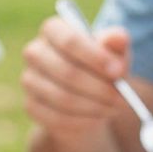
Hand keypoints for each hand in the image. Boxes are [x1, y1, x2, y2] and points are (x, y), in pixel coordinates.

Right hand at [20, 17, 133, 137]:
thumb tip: (120, 37)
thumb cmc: (101, 68)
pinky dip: (83, 121)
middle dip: (99, 88)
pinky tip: (98, 118)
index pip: (70, 40)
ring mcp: (30, 79)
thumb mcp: (113, 54)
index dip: (95, 57)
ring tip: (114, 108)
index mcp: (53, 30)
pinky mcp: (31, 105)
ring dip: (95, 107)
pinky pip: (58, 118)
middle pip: (67, 72)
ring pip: (63, 98)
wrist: (86, 98)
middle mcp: (35, 52)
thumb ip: (116, 45)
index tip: (119, 71)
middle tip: (122, 98)